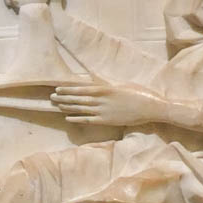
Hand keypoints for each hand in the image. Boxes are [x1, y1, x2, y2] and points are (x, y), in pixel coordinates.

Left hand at [50, 80, 166, 127]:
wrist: (150, 108)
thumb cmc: (139, 94)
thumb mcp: (122, 85)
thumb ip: (108, 85)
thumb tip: (96, 81)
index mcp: (106, 88)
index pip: (82, 88)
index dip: (69, 89)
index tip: (58, 88)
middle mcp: (102, 99)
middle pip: (78, 98)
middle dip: (64, 97)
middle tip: (51, 96)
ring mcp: (103, 111)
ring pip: (81, 108)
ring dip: (68, 106)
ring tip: (56, 105)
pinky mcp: (107, 120)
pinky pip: (88, 120)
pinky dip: (77, 118)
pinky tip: (67, 117)